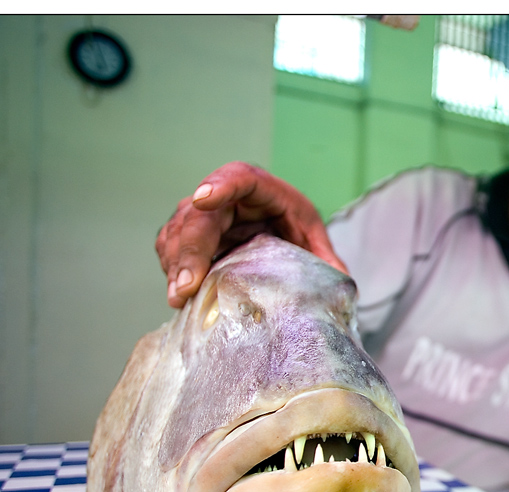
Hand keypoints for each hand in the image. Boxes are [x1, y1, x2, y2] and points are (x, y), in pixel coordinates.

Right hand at [156, 162, 347, 307]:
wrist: (279, 238)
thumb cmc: (296, 234)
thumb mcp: (314, 244)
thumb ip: (326, 262)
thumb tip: (338, 284)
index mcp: (264, 190)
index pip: (240, 177)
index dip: (221, 185)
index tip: (204, 200)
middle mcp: (229, 197)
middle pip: (199, 213)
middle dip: (190, 249)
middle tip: (186, 286)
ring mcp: (204, 214)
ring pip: (178, 229)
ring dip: (175, 263)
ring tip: (180, 298)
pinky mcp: (189, 234)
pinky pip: (170, 245)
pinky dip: (171, 268)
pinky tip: (179, 294)